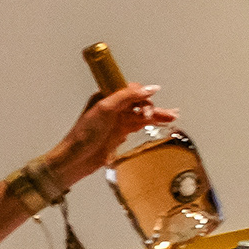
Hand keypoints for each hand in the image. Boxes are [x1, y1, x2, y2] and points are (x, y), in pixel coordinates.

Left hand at [39, 81, 171, 186]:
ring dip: (157, 115)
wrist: (75, 160)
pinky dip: (152, 124)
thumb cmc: (83, 135)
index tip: (149, 102)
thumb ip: (127, 96)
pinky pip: (140, 126)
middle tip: (162, 115)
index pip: (131, 90)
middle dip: (152, 106)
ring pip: (142, 114)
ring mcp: (117, 121)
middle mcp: (113, 107)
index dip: (142, 95)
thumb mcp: (105, 109)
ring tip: (173, 117)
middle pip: (139, 102)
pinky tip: (163, 124)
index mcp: (107, 96)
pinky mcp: (120, 134)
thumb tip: (149, 88)